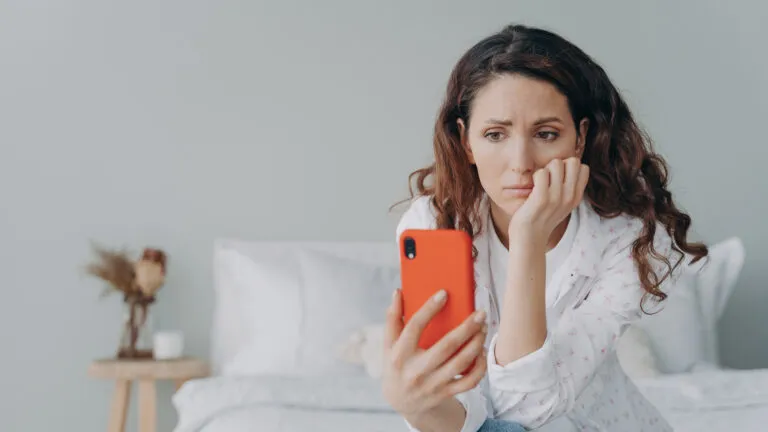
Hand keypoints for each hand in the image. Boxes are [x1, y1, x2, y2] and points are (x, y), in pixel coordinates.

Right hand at [381, 289, 487, 418]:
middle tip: (480, 313)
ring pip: (461, 363)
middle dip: (467, 327)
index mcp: (399, 354)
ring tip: (483, 328)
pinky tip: (481, 352)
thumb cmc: (397, 365)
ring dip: (476, 343)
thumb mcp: (389, 344)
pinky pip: (469, 381)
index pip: (415, 327)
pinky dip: (480, 367)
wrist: (402, 402)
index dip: (429, 308)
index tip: (444, 294)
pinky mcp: (445, 393)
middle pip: (447, 345)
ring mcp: (432, 384)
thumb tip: (398, 292)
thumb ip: (393, 318)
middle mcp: (416, 370)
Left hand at [510, 157, 588, 243]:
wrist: (529, 238)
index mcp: (576, 197)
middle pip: (573, 161)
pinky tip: (533, 187)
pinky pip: (542, 173)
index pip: (583, 168)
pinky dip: (536, 176)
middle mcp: (569, 197)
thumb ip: (569, 188)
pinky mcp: (541, 199)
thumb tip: (569, 163)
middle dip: (559, 164)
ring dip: (545, 169)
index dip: (569, 167)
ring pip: (556, 163)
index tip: (558, 178)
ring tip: (540, 183)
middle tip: (549, 178)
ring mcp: (556, 198)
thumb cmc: (541, 218)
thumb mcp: (562, 205)